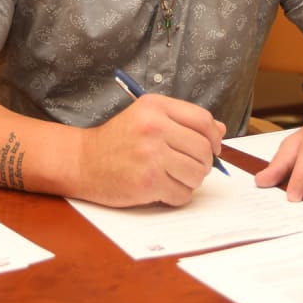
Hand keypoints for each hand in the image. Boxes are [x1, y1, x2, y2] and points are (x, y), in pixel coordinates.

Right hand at [78, 94, 224, 207]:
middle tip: (189, 166)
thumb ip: (183, 120)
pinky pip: (182, 194)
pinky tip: (163, 188)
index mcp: (155, 107)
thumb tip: (219, 131)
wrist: (82, 161)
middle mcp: (154, 128)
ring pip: (197, 174)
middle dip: (203, 163)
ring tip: (174, 177)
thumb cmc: (117, 140)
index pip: (203, 120)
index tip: (212, 148)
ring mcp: (151, 156)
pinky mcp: (148, 182)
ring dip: (191, 181)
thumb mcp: (147, 117)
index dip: (213, 137)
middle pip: (203, 150)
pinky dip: (178, 196)